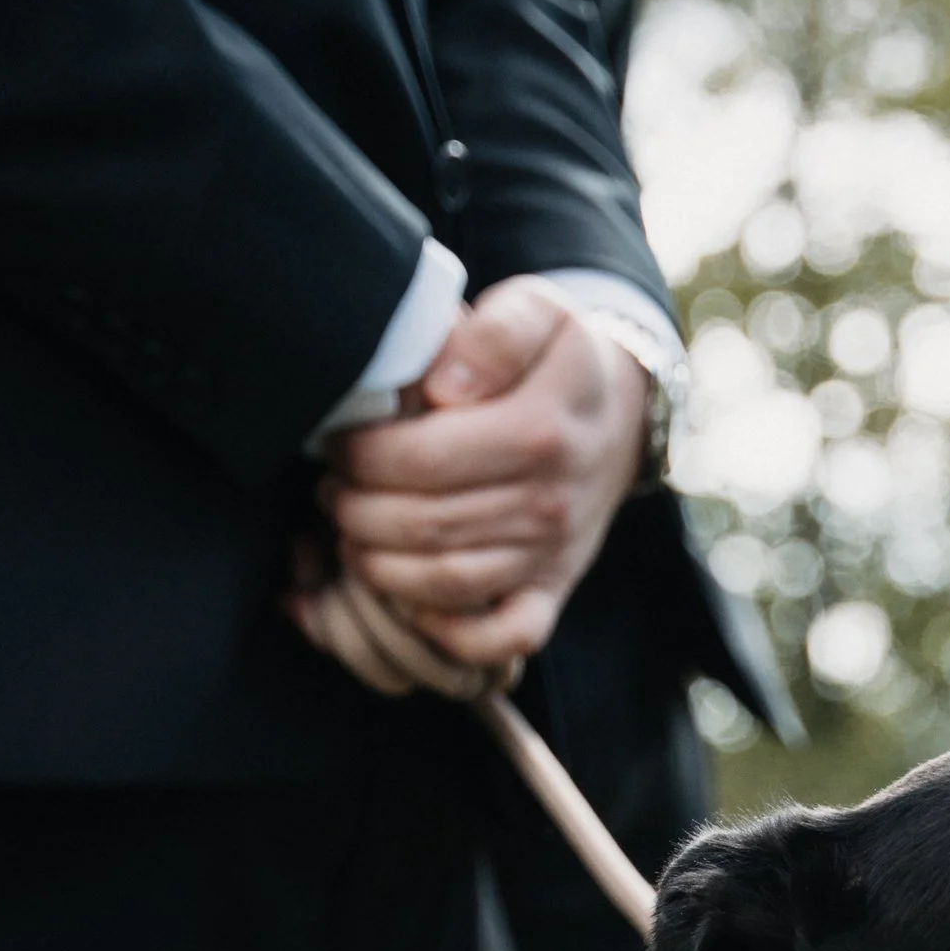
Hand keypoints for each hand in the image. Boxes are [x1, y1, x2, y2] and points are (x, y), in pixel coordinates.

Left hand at [317, 277, 650, 673]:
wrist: (616, 415)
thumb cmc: (554, 360)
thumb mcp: (537, 313)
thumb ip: (493, 333)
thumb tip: (444, 389)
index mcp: (540, 428)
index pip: (424, 459)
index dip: (364, 457)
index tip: (339, 444)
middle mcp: (550, 500)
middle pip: (426, 525)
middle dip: (358, 513)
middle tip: (332, 493)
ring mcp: (552, 552)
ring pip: (449, 583)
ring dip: (381, 569)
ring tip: (350, 537)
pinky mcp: (553, 590)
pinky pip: (506, 637)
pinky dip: (452, 633)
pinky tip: (411, 604)